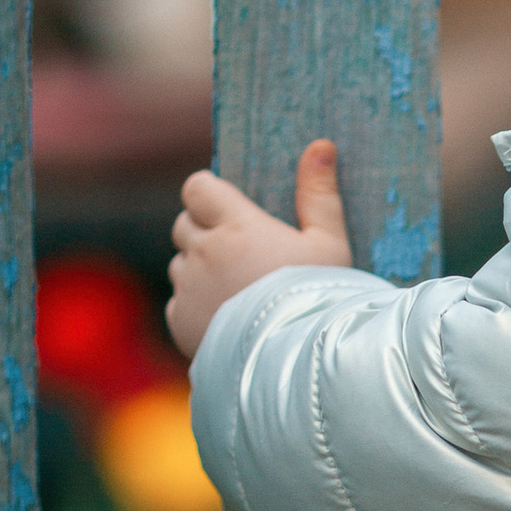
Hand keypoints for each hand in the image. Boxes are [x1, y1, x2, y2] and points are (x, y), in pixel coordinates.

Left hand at [166, 141, 353, 359]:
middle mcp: (202, 252)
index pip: (196, 187)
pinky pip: (179, 304)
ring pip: (181, 266)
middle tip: (240, 253)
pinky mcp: (179, 323)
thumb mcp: (331, 245)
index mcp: (235, 226)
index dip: (208, 194)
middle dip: (204, 232)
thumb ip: (319, 195)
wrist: (297, 365)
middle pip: (184, 225)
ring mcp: (187, 289)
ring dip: (199, 271)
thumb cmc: (321, 299)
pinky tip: (228, 321)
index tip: (228, 208)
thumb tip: (320, 145)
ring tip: (238, 292)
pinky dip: (196, 308)